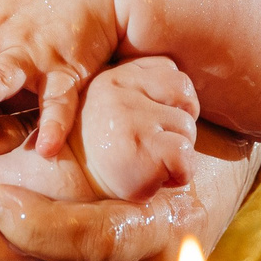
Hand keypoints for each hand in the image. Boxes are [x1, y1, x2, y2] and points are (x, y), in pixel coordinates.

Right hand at [77, 57, 198, 200]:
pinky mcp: (142, 146)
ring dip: (178, 150)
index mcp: (114, 75)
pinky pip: (185, 155)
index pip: (169, 70)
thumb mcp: (112, 107)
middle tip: (147, 147)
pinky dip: (180, 173)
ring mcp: (129, 116)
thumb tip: (183, 95)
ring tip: (149, 162)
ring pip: (187, 126)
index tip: (147, 125)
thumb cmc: (102, 155)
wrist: (72, 189)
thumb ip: (140, 89)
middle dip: (176, 126)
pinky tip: (155, 177)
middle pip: (184, 95)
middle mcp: (118, 88)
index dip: (168, 102)